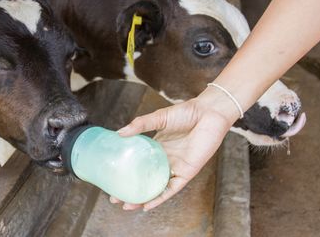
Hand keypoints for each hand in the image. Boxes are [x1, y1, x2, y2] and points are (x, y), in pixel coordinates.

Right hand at [114, 92, 234, 210]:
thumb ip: (140, 125)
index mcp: (158, 147)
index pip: (139, 163)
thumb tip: (119, 134)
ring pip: (157, 187)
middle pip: (146, 178)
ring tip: (127, 206)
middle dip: (131, 189)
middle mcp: (166, 159)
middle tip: (114, 198)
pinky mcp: (187, 172)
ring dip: (143, 198)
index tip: (111, 179)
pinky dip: (160, 197)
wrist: (208, 113)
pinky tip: (147, 205)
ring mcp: (176, 166)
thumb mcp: (158, 118)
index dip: (126, 172)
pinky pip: (172, 188)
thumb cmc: (186, 113)